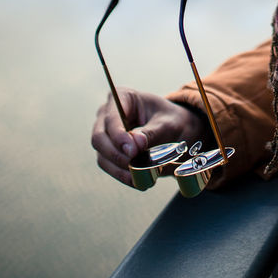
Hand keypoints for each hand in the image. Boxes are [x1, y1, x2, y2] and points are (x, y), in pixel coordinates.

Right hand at [91, 87, 205, 186]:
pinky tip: (137, 180)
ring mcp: (106, 134)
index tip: (132, 151)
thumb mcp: (168, 124)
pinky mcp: (109, 152)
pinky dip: (122, 175)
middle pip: (99, 138)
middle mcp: (108, 114)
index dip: (118, 136)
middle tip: (135, 166)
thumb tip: (135, 144)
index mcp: (122, 98)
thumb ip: (151, 133)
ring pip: (102, 156)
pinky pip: (109, 166)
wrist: (177, 131)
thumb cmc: (172, 121)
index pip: (111, 118)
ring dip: (119, 169)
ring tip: (140, 177)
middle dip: (117, 155)